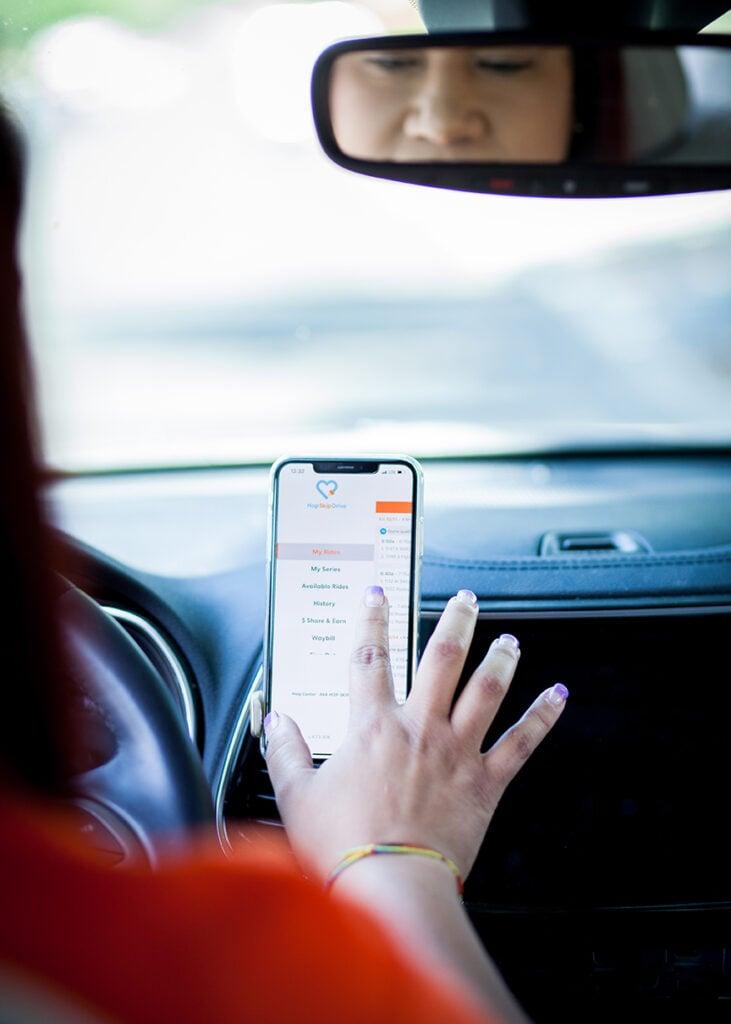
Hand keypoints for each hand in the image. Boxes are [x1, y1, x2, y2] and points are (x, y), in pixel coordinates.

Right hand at [264, 587, 567, 880]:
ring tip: (508, 640)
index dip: (371, 620)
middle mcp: (419, 729)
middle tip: (466, 600)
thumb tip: (276, 721)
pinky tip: (557, 696)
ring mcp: (457, 752)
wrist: (391, 888)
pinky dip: (541, 716)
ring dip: (500, 659)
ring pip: (485, 691)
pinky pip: (521, 742)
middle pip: (442, 659)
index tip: (376, 595)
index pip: (369, 658)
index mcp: (372, 728)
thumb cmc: (343, 847)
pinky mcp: (485, 783)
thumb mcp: (298, 797)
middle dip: (456, 622)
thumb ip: (285, 752)